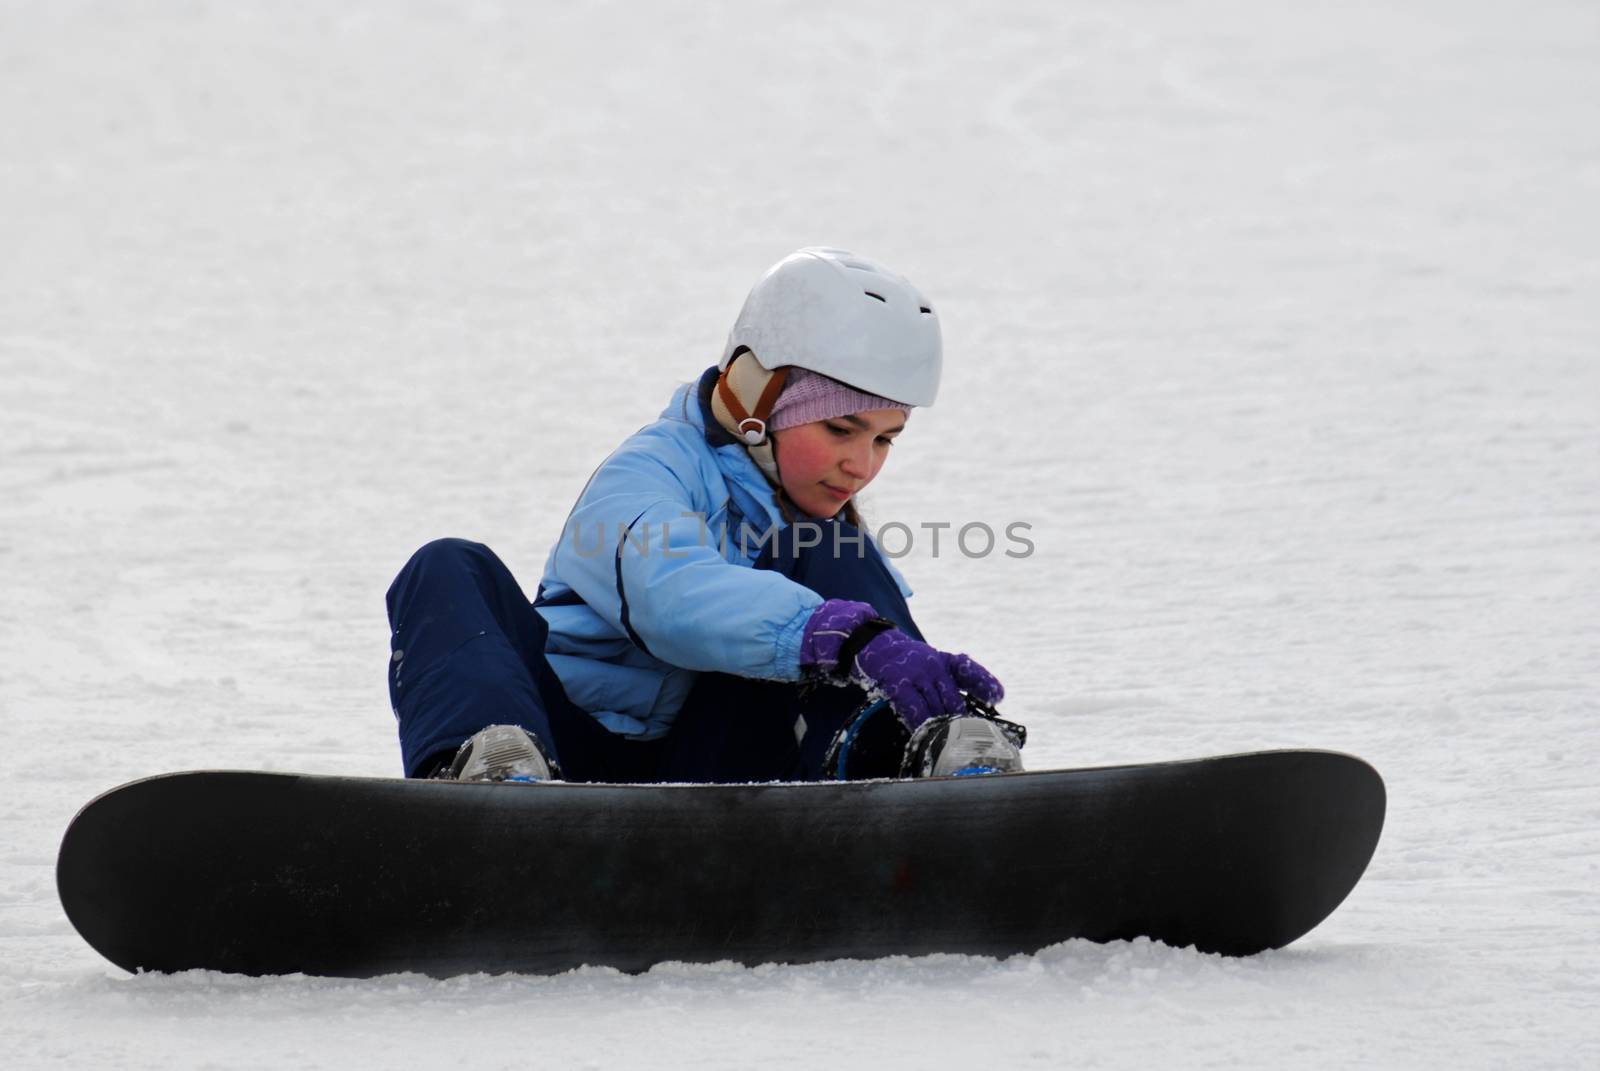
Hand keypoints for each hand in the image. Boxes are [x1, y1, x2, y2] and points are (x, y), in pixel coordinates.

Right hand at [800, 599, 1003, 728]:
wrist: (870, 644)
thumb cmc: (904, 660)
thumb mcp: (930, 662)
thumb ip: (948, 682)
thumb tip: (966, 711)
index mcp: (944, 660)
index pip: (969, 671)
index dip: (985, 684)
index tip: (997, 698)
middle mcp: (933, 665)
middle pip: (953, 700)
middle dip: (961, 721)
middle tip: (968, 740)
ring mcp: (916, 674)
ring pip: (935, 708)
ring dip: (942, 728)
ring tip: (949, 746)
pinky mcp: (898, 684)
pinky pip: (913, 710)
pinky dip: (920, 725)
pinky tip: (924, 736)